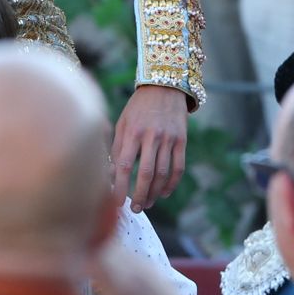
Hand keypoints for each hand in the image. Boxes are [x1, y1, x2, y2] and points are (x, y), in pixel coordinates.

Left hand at [113, 83, 186, 212]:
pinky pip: (178, 167)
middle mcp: (151, 136)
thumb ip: (117, 147)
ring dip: (154, 193)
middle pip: (146, 174)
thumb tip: (112, 174)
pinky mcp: (181, 141)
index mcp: (133, 132)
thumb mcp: (123, 122)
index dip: (120, 187)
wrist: (164, 86)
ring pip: (163, 174)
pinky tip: (164, 193)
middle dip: (139, 195)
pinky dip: (172, 184)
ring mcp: (168, 139)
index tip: (115, 202)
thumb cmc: (138, 107)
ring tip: (146, 203)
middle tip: (134, 208)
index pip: (125, 166)